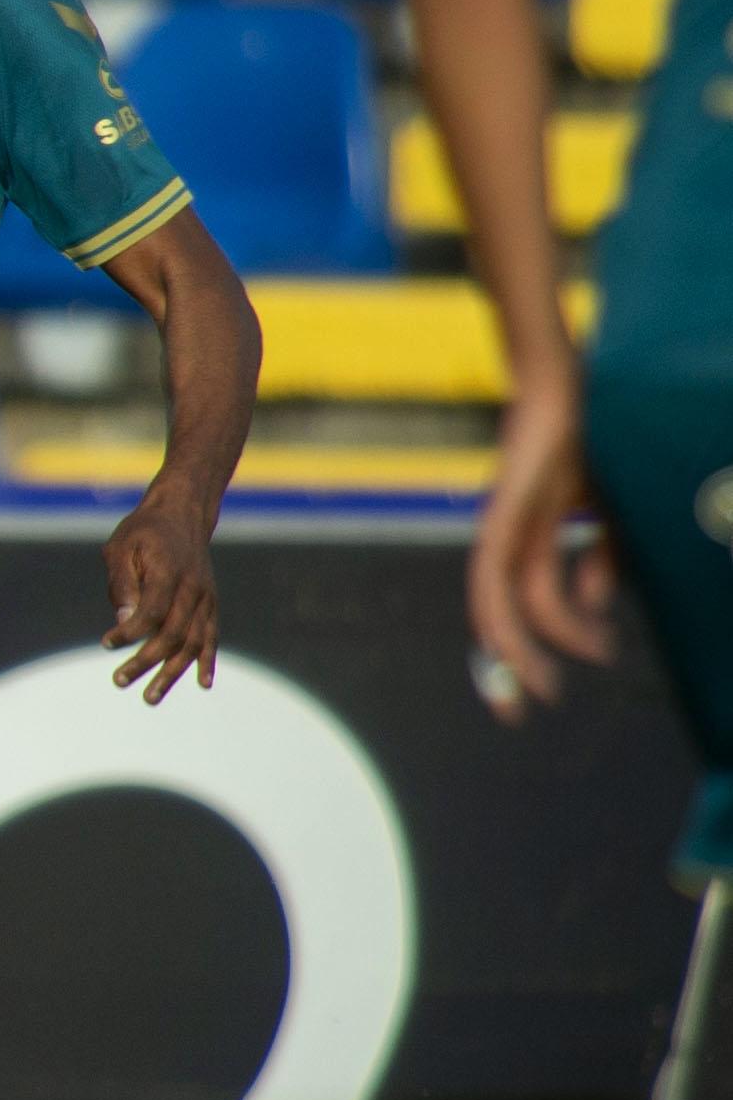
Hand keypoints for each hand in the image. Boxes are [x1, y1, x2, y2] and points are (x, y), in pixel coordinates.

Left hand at [101, 490, 219, 703]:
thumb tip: (123, 623)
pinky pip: (211, 636)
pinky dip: (207, 661)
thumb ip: (123, 584)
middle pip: (173, 635)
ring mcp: (206, 598)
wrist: (182, 514)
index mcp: (170, 573)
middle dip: (145, 662)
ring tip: (150, 697)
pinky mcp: (211, 603)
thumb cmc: (144, 531)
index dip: (130, 634)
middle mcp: (193, 589)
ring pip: (193, 643)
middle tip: (119, 681)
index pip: (152, 613)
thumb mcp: (122, 548)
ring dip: (172, 673)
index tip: (106, 644)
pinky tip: (202, 684)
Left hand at [465, 382, 613, 719]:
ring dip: (517, 647)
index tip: (568, 676)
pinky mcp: (501, 514)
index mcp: (525, 540)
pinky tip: (551, 629)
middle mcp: (505, 539)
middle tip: (522, 711)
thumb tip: (593, 606)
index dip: (537, 647)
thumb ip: (601, 556)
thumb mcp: (605, 510)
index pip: (518, 607)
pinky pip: (495, 572)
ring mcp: (499, 527)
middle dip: (508, 667)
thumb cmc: (588, 442)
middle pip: (495, 617)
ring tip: (545, 683)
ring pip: (494, 604)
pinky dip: (515, 606)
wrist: (568, 388)